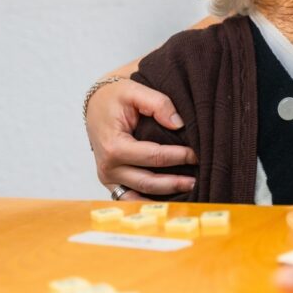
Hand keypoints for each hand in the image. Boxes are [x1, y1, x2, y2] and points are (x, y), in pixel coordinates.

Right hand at [85, 78, 196, 199]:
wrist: (96, 105)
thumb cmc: (115, 98)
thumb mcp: (134, 90)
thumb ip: (158, 104)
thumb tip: (178, 124)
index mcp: (114, 146)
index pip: (153, 156)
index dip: (178, 156)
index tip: (196, 154)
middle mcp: (108, 167)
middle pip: (148, 182)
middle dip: (174, 182)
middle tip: (197, 179)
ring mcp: (108, 178)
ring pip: (140, 195)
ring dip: (164, 196)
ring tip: (188, 190)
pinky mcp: (111, 183)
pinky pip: (131, 198)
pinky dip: (149, 201)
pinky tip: (169, 199)